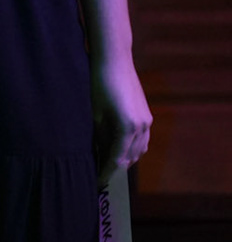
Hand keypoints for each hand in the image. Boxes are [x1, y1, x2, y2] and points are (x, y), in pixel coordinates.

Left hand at [92, 52, 152, 177]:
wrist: (114, 60)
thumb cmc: (98, 83)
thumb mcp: (94, 112)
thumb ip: (99, 135)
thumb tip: (98, 153)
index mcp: (126, 128)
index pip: (117, 160)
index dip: (106, 172)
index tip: (96, 182)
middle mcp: (141, 127)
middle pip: (130, 158)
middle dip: (116, 168)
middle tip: (100, 175)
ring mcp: (147, 121)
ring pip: (139, 150)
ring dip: (126, 159)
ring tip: (109, 164)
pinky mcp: (146, 115)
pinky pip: (142, 139)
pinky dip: (132, 148)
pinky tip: (120, 148)